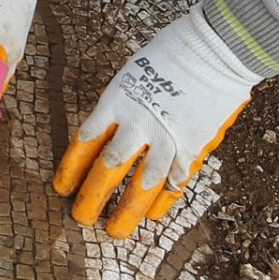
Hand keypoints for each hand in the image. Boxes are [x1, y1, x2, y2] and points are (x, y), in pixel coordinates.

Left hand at [54, 0, 266, 236]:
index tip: (62, 189)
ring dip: (126, 212)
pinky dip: (163, 201)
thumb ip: (118, 107)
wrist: (217, 48)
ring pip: (141, 185)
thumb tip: (105, 132)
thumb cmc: (172, 54)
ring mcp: (167, 138)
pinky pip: (174, 182)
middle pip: (107, 169)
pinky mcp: (194, 148)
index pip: (84, 143)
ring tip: (115, 231)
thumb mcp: (132, 74)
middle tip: (82, 218)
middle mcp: (136, 124)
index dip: (71, 170)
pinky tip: (153, 214)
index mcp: (115, 102)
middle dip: (91, 199)